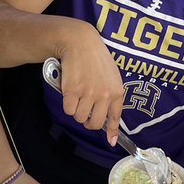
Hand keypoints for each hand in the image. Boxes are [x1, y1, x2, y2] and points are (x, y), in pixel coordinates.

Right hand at [55, 28, 125, 143]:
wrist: (80, 42)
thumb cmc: (96, 58)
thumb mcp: (112, 76)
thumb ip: (111, 95)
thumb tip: (109, 117)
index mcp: (116, 91)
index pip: (115, 117)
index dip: (112, 131)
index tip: (111, 142)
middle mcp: (104, 95)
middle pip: (94, 123)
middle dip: (88, 122)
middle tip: (84, 113)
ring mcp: (88, 93)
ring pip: (79, 117)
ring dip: (76, 111)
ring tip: (76, 96)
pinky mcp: (72, 91)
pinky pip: (68, 110)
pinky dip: (67, 105)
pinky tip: (69, 93)